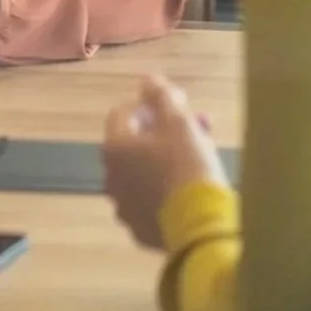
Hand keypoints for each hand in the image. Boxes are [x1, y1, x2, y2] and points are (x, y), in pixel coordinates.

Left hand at [102, 76, 228, 250]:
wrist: (199, 226)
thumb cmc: (187, 166)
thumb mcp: (178, 121)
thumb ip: (160, 95)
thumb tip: (147, 79)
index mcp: (114, 148)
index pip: (122, 113)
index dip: (148, 104)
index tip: (175, 105)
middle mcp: (110, 178)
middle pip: (132, 145)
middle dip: (160, 134)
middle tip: (191, 131)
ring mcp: (123, 207)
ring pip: (141, 174)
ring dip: (161, 162)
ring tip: (193, 160)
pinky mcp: (139, 230)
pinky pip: (150, 201)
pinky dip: (163, 191)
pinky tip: (187, 190)